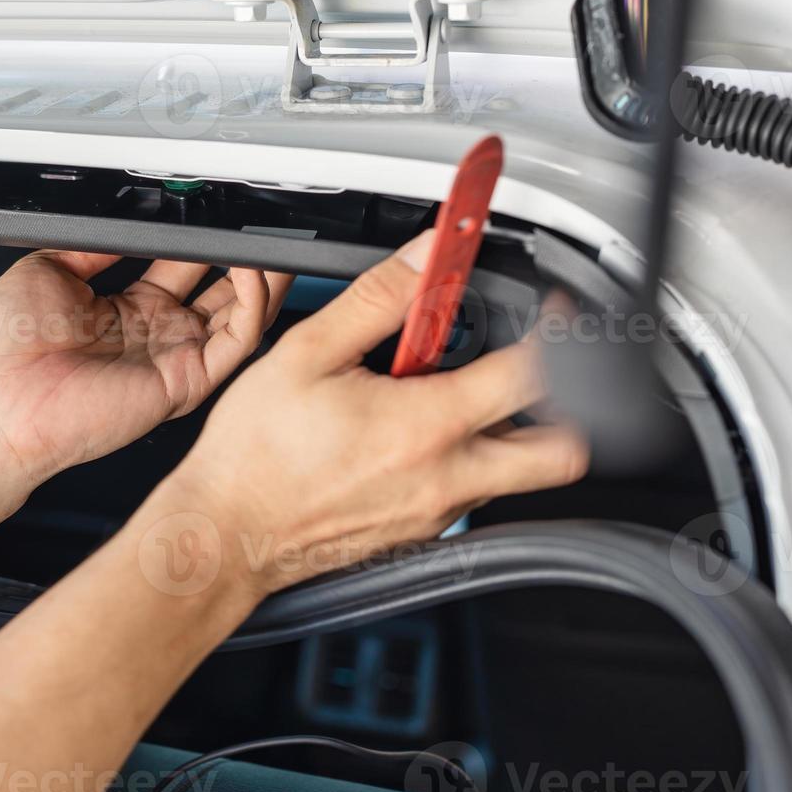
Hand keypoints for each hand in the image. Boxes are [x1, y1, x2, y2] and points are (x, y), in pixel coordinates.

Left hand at [0, 251, 292, 483]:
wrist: (2, 399)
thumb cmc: (9, 351)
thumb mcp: (47, 270)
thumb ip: (95, 245)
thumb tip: (125, 222)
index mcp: (129, 309)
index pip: (186, 267)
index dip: (206, 240)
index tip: (220, 212)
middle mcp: (160, 334)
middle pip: (223, 290)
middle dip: (248, 258)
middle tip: (263, 226)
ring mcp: (176, 357)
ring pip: (243, 316)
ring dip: (265, 279)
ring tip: (275, 244)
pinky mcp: (187, 380)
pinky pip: (237, 341)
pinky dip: (254, 305)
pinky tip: (252, 272)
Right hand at [153, 230, 589, 596]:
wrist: (226, 535)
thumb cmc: (255, 456)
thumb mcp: (308, 354)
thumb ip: (380, 298)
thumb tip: (426, 256)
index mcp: (427, 426)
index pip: (534, 374)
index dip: (558, 332)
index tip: (552, 313)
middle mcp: (447, 478)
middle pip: (562, 453)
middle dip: (564, 407)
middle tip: (528, 370)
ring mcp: (438, 513)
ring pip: (515, 475)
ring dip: (505, 431)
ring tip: (447, 398)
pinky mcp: (420, 534)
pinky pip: (470, 495)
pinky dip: (462, 461)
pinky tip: (409, 437)